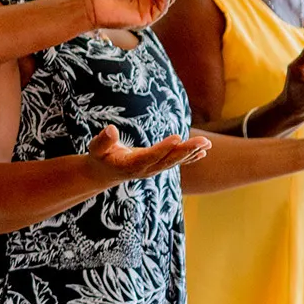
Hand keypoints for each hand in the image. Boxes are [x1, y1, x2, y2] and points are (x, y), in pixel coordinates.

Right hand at [83, 123, 209, 184]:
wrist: (104, 173)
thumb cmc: (100, 157)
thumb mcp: (96, 148)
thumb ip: (103, 140)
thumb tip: (110, 129)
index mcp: (131, 165)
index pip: (150, 156)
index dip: (163, 148)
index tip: (177, 137)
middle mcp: (146, 169)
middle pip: (168, 160)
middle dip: (186, 150)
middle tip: (203, 141)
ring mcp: (154, 169)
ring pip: (175, 161)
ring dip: (192, 152)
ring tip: (207, 143)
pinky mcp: (158, 166)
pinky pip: (176, 162)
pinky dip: (190, 157)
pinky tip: (203, 151)